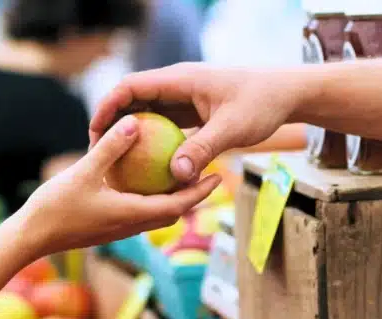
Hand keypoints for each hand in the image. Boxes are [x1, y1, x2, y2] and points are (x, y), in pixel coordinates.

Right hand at [24, 115, 221, 255]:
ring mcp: (120, 228)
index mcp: (132, 214)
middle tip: (211, 173)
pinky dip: (152, 198)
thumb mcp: (83, 172)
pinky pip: (140, 211)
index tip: (218, 176)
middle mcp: (132, 225)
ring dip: (174, 198)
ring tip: (185, 175)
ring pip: (157, 213)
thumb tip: (135, 122)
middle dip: (194, 195)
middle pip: (173, 211)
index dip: (200, 192)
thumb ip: (110, 148)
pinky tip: (146, 180)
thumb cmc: (55, 207)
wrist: (31, 238)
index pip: (177, 205)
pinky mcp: (109, 227)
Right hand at [89, 63, 302, 183]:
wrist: (286, 94)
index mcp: (180, 79)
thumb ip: (203, 149)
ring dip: (132, 135)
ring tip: (115, 162)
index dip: (108, 106)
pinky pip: (165, 126)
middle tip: (97, 152)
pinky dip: (154, 143)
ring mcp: (185, 99)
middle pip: (133, 100)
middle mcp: (178, 86)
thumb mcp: (232, 129)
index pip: (131, 87)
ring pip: (148, 114)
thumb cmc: (262, 104)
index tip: (94, 131)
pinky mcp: (194, 112)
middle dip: (112, 123)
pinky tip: (148, 169)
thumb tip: (176, 176)